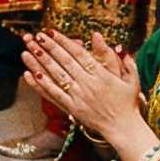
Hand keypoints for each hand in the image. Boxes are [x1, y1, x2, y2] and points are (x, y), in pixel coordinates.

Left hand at [22, 30, 145, 138]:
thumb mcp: (131, 78)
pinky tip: (30, 74)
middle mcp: (88, 85)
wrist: (123, 128)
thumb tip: (103, 38)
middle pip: (65, 62)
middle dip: (49, 47)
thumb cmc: (128, 102)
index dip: (64, 42)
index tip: (51, 32)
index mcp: (102, 75)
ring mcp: (79, 97)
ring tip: (28, 50)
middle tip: (36, 36)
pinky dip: (41, 84)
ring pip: (56, 76)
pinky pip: (54, 94)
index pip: (79, 54)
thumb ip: (118, 58)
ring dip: (41, 62)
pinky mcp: (72, 108)